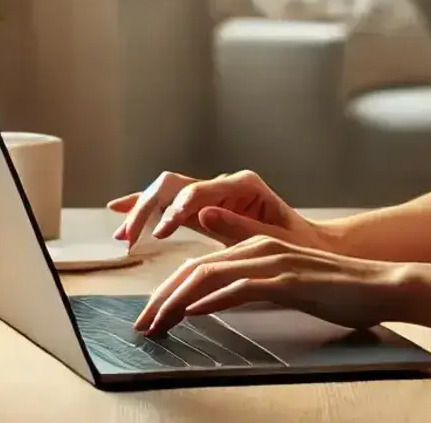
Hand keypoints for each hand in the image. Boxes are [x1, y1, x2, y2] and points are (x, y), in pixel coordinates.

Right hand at [106, 169, 333, 251]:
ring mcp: (213, 194)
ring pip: (167, 191)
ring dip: (141, 208)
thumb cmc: (296, 243)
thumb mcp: (273, 239)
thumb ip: (237, 226)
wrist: (308, 245)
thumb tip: (202, 214)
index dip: (175, 210)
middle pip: (174, 184)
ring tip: (122, 232)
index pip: (197, 191)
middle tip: (129, 236)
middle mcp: (225, 184)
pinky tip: (122, 209)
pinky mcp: (205, 209)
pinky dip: (147, 206)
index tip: (159, 232)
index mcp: (243, 186)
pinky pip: (170, 202)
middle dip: (147, 207)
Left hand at [133, 236, 408, 336]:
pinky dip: (214, 300)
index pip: (200, 266)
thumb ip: (249, 284)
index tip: (150, 317)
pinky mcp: (288, 280)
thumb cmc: (336, 290)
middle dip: (162, 298)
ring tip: (158, 324)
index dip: (168, 291)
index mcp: (258, 246)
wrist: (380, 285)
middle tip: (141, 326)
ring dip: (178, 301)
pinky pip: (242, 288)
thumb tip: (210, 297)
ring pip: (211, 275)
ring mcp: (274, 262)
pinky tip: (196, 313)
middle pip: (196, 269)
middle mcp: (261, 248)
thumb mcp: (286, 282)